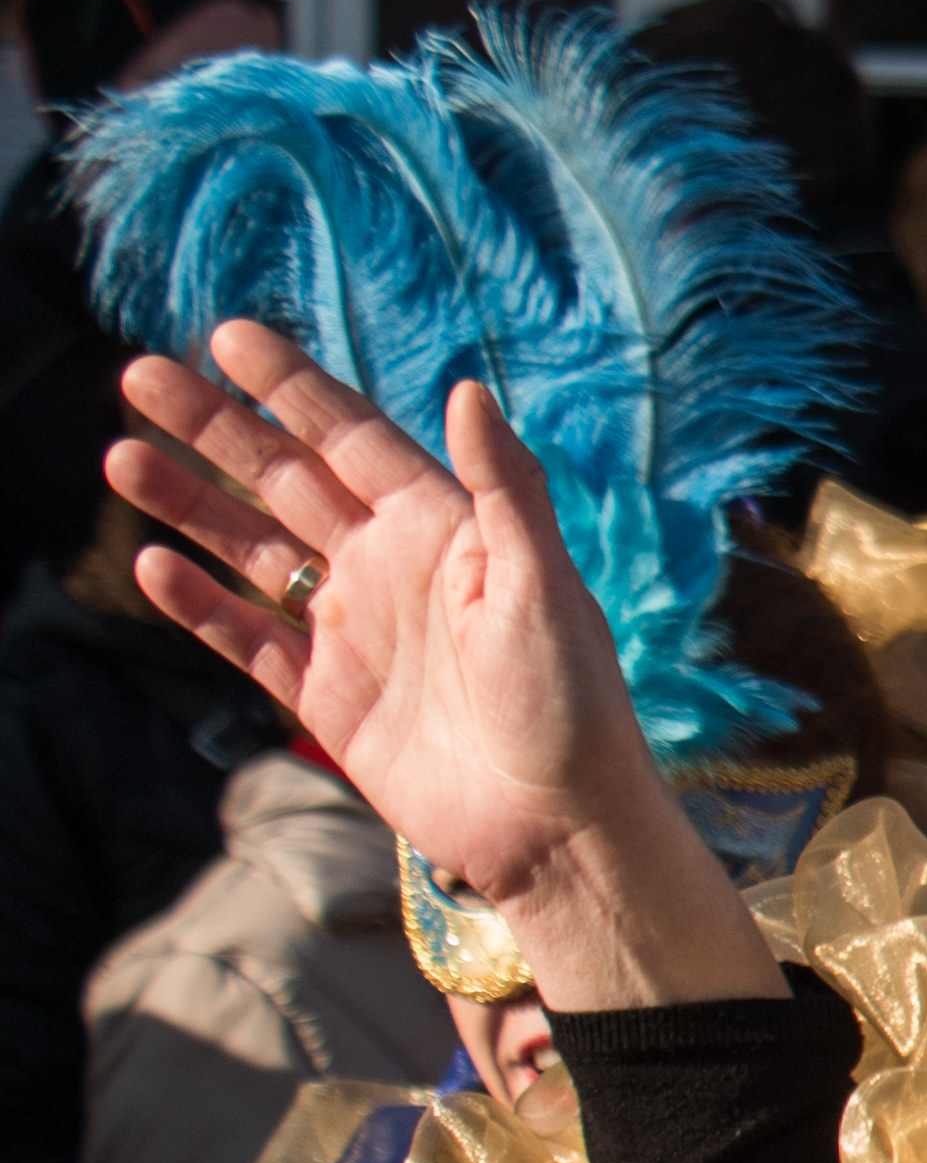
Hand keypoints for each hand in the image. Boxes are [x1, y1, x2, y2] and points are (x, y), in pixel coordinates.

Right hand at [106, 322, 772, 1007]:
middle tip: (139, 376)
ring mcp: (356, 630)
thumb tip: (468, 391)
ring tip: (120, 457)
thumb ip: (502, 490)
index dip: (291, 387)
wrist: (559, 825)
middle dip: (215, 429)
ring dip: (190, 505)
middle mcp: (392, 568)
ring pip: (252, 550)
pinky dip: (200, 606)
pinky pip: (249, 639)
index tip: (227, 337)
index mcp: (444, 530)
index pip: (352, 439)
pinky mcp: (330, 697)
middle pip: (285, 479)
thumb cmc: (571, 704)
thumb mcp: (543, 586)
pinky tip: (151, 567)